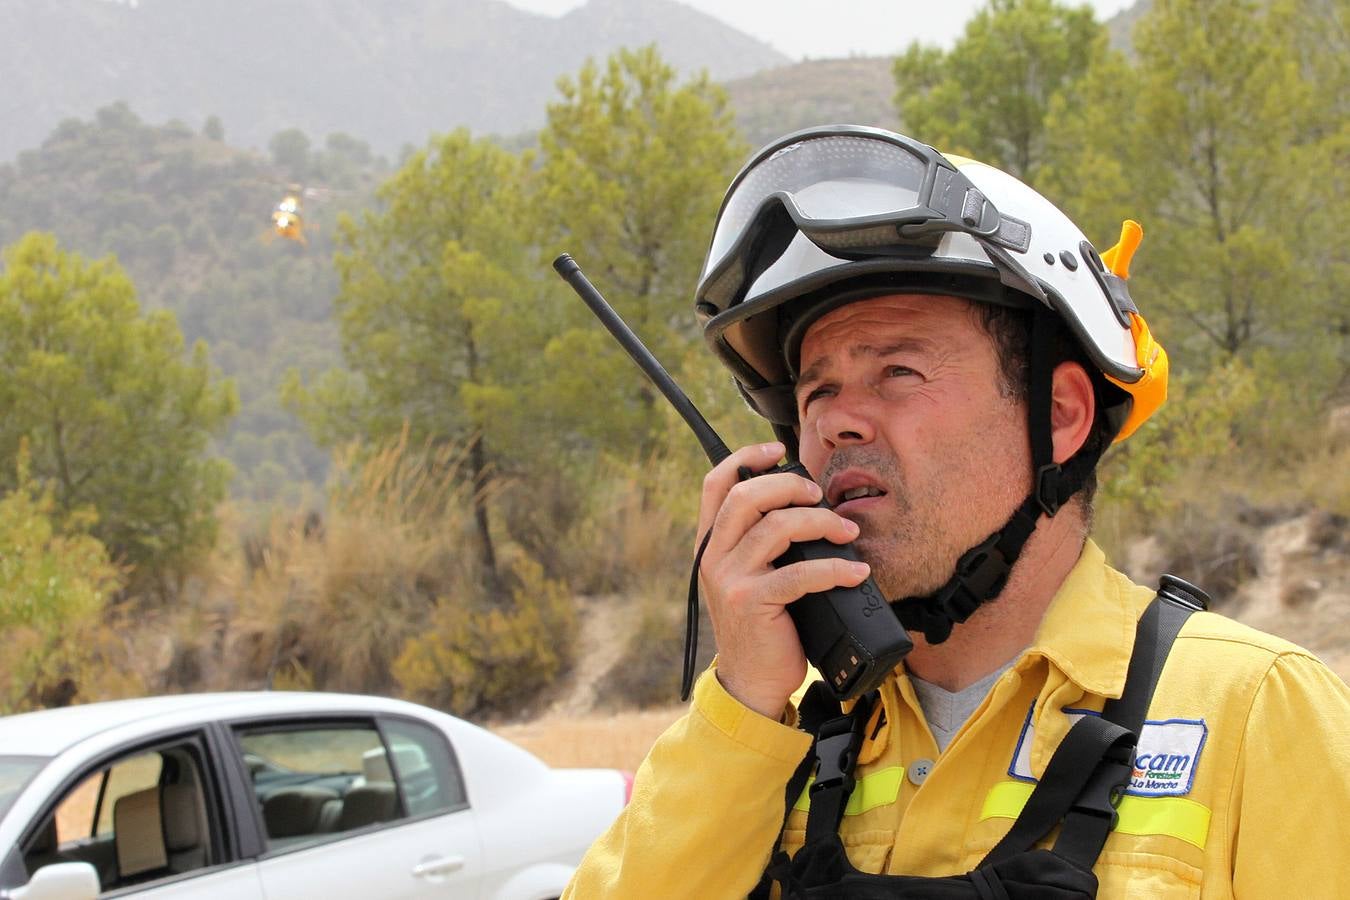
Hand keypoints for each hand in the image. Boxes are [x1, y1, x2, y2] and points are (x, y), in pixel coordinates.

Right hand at [697, 442, 870, 719]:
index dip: (745, 458)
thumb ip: (760, 543)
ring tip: (848, 533)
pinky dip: (835, 569)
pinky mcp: (752, 603)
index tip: (777, 450)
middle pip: (746, 496)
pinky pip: (799, 573)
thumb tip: (804, 504)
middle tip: (820, 496)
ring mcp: (729, 579)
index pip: (716, 484)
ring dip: (820, 523)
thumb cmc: (761, 625)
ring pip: (775, 528)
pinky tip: (856, 572)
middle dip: (790, 486)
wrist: (751, 682)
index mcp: (710, 544)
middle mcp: (712, 557)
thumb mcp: (749, 577)